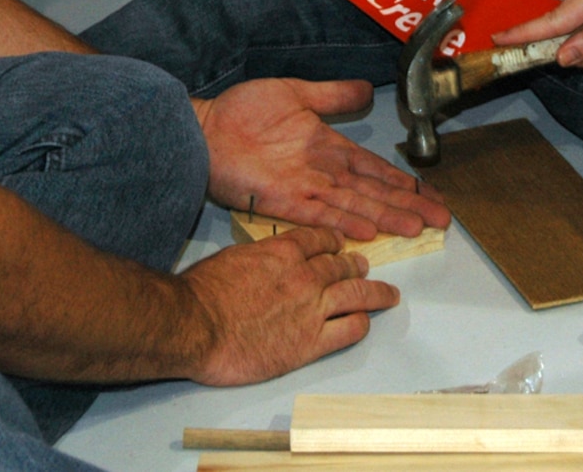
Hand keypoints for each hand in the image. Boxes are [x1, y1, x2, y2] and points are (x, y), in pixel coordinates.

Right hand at [182, 226, 398, 384]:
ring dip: (375, 292)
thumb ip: (258, 257)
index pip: (319, 239)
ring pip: (357, 293)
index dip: (334, 240)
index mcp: (282, 251)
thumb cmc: (201, 293)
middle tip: (364, 266)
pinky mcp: (311, 343)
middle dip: (356, 264)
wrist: (195, 326)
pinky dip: (361, 323)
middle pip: (341, 265)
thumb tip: (264, 261)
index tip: (340, 243)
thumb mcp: (231, 258)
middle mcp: (304, 275)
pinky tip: (364, 323)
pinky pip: (349, 330)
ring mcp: (312, 309)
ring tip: (387, 294)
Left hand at [195, 78, 448, 240]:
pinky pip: (319, 213)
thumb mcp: (296, 92)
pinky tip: (367, 231)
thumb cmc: (242, 111)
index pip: (375, 168)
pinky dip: (343, 222)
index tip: (431, 194)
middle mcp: (323, 172)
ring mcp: (305, 188)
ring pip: (356, 204)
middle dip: (409, 205)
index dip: (404, 182)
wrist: (203, 128)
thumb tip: (368, 88)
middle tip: (442, 220)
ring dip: (387, 216)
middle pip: (375, 191)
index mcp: (328, 148)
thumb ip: (332, 95)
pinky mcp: (283, 200)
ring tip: (417, 227)